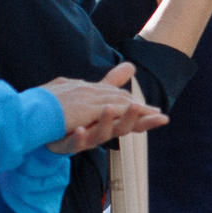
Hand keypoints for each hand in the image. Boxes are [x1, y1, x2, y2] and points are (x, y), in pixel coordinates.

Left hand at [41, 62, 164, 152]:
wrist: (47, 130)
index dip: (148, 119)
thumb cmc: (76, 117)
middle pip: (120, 128)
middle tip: (138, 107)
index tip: (164, 117)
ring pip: (100, 136)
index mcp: (110, 122)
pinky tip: (80, 130)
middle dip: (130, 118)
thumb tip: (132, 67)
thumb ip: (114, 84)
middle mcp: (101, 132)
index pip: (133, 120)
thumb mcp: (97, 98)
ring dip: (106, 123)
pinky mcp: (67, 145)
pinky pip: (74, 145)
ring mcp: (84, 140)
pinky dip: (78, 138)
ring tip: (109, 110)